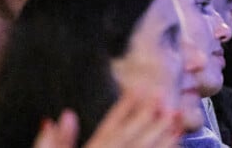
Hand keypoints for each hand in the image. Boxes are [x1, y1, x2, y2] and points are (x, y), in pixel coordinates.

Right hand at [33, 91, 181, 147]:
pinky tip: (177, 140)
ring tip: (176, 115)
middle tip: (163, 95)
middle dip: (147, 116)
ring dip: (162, 133)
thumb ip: (55, 143)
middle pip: (129, 137)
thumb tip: (65, 114)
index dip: (123, 107)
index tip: (138, 89)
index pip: (107, 128)